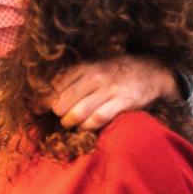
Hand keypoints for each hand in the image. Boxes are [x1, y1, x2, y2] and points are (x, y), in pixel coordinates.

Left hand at [48, 55, 177, 131]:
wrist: (153, 69)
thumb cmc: (116, 71)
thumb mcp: (93, 66)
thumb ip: (72, 78)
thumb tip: (47, 96)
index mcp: (84, 67)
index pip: (54, 87)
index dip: (43, 102)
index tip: (39, 109)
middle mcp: (95, 76)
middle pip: (63, 102)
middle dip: (58, 115)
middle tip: (61, 118)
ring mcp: (109, 88)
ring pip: (78, 112)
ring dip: (70, 123)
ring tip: (71, 124)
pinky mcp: (123, 101)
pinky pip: (98, 118)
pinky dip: (88, 126)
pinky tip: (85, 127)